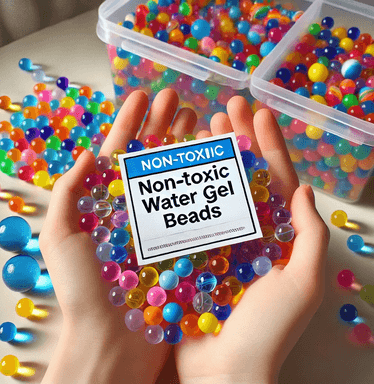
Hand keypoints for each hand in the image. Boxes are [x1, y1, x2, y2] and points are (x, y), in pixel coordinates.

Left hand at [39, 89, 195, 383]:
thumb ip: (70, 192)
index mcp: (107, 202)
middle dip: (164, 126)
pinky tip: (214, 161)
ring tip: (199, 119)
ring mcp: (162, 223)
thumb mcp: (63, 236)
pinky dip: (204, 183)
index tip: (143, 95)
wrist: (112, 341)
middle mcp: (136, 208)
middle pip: (151, 158)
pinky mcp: (183, 241)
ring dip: (186, 147)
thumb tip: (86, 154)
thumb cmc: (83, 291)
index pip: (119, 153)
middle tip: (179, 99)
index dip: (130, 122)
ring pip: (176, 177)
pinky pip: (195, 206)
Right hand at [175, 97, 329, 383]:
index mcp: (278, 235)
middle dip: (238, 141)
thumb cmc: (267, 332)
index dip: (269, 146)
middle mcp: (249, 231)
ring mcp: (219, 238)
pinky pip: (190, 214)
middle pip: (245, 177)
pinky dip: (186, 190)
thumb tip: (306, 190)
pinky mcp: (193, 250)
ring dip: (211, 158)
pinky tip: (178, 168)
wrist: (224, 373)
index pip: (276, 181)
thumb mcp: (302, 283)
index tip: (258, 114)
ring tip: (202, 128)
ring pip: (215, 189)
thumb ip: (310, 236)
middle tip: (226, 109)